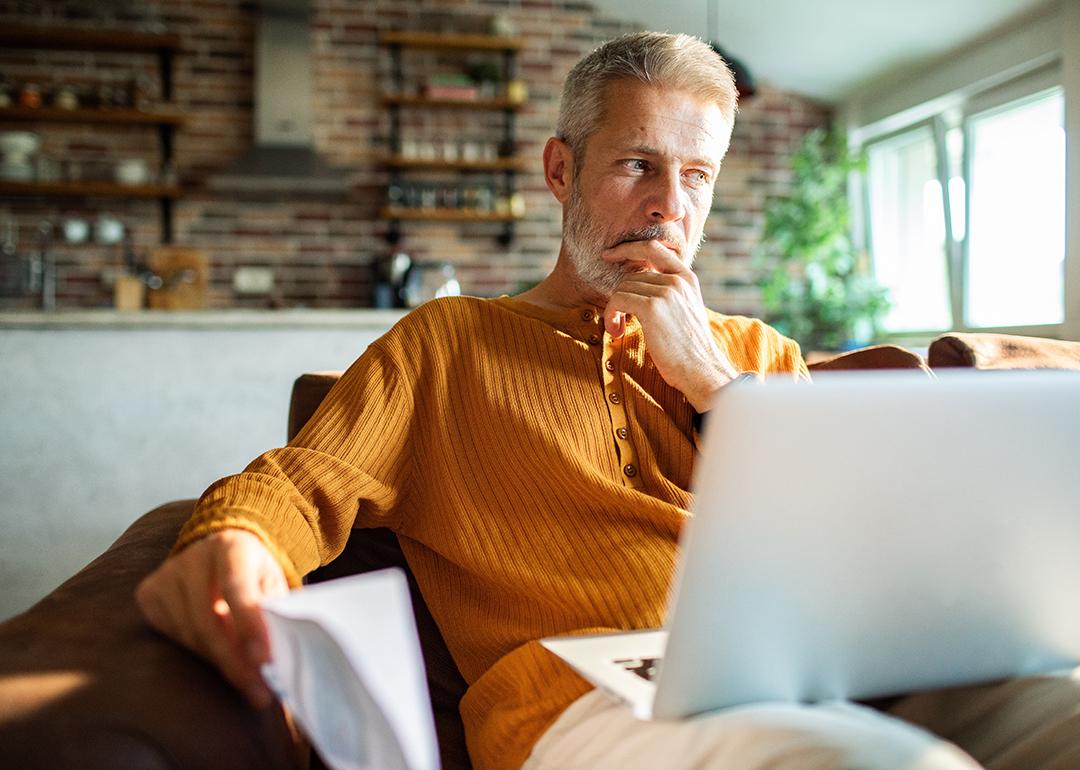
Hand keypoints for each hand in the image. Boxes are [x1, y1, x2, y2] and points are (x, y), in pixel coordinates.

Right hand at [135, 528, 287, 708]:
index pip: (237, 588)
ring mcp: (165, 575)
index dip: (250, 627)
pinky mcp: (148, 593)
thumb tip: (282, 657)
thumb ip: (275, 610)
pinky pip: (172, 636)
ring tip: (247, 681)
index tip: (265, 662)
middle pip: (208, 621)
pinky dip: (198, 653)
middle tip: (259, 692)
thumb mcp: (271, 580)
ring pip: (190, 635)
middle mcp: (192, 557)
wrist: (216, 547)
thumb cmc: (252, 571)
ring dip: (220, 663)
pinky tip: (218, 655)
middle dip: (236, 662)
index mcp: (231, 546)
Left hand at [602, 239, 738, 411]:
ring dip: (613, 309)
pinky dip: (610, 316)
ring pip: (622, 288)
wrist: (701, 370)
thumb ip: (668, 292)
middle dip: (619, 295)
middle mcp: (678, 280)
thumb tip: (637, 281)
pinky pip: (617, 300)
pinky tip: (617, 332)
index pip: (653, 247)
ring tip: (619, 329)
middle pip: (631, 274)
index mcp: (687, 277)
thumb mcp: (684, 310)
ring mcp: (666, 292)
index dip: (628, 247)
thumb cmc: (689, 348)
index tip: (610, 254)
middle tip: (617, 319)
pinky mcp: (652, 307)